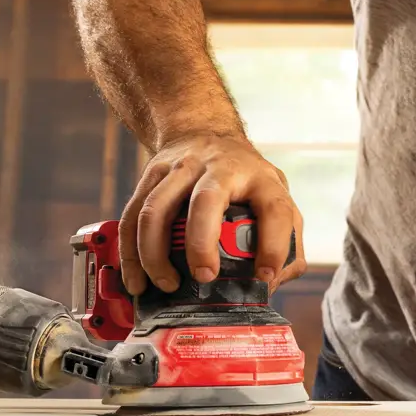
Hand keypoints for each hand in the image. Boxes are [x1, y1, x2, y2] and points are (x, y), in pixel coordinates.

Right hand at [119, 134, 304, 295]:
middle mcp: (220, 168)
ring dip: (155, 253)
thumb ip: (286, 238)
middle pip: (206, 201)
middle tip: (203, 277)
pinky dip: (130, 252)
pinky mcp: (152, 174)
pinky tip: (137, 280)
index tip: (264, 278)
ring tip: (165, 284)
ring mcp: (182, 168)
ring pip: (157, 209)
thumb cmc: (244, 176)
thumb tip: (273, 280)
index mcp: (260, 178)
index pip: (274, 210)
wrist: (204, 131)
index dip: (272, 246)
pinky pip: (133, 215)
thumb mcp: (275, 195)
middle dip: (201, 243)